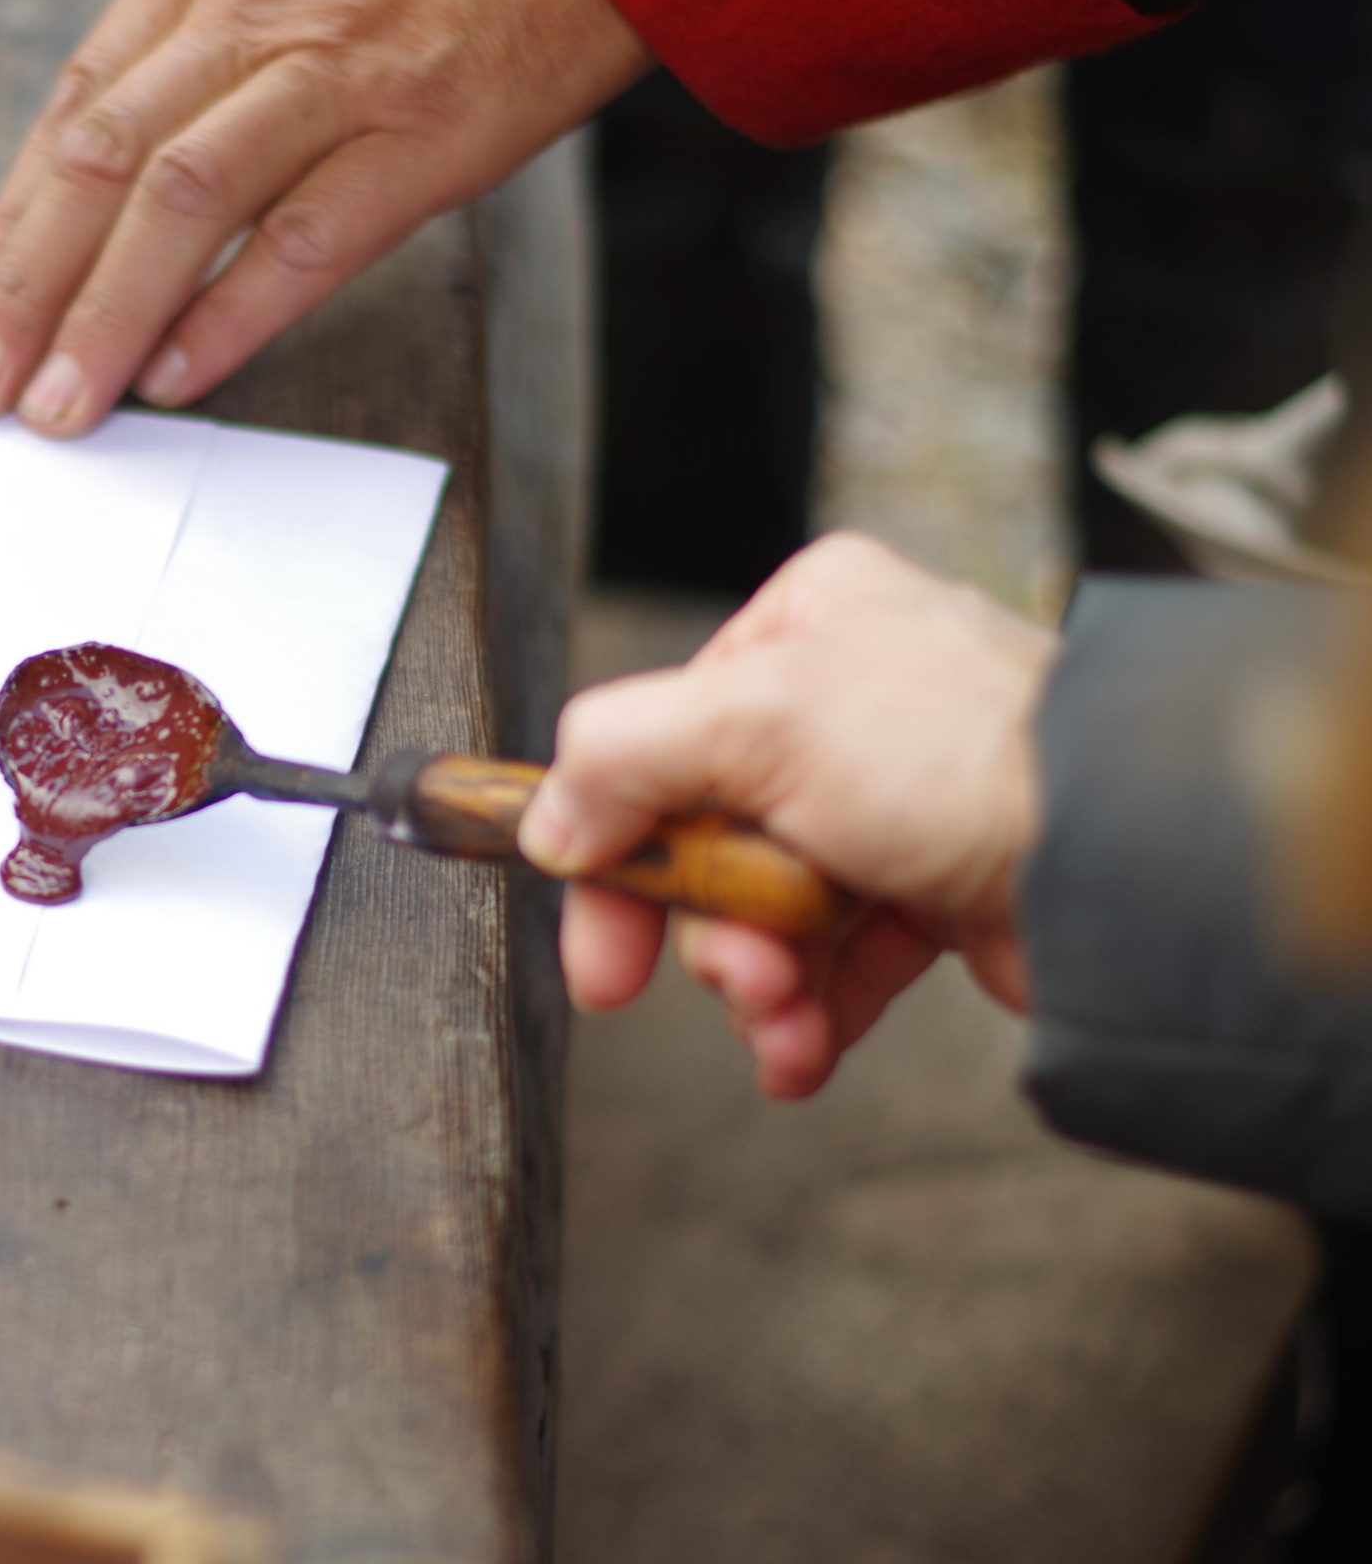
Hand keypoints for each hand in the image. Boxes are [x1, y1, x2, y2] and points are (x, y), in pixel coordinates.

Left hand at [0, 0, 646, 436]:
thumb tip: (116, 154)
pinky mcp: (423, 135)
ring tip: (57, 405)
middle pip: (102, 160)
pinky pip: (306, 237)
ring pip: (182, 204)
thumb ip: (202, 31)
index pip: (76, 104)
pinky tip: (178, 374)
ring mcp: (338, 73)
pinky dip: (232, 312)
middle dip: (25, 285)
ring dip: (105, 315)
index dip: (12, 219)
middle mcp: (254, 10)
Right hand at [518, 534, 1054, 1096]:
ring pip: (765, 910)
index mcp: (803, 625)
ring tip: (786, 1014)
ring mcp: (889, 802)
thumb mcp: (756, 720)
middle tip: (727, 975)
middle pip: (706, 837)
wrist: (1125, 864)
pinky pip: (835, 961)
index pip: (656, 740)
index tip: (594, 932)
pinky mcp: (932, 890)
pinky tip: (804, 1048)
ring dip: (760, 981)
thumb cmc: (972, 754)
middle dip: (710, 930)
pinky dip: (812, 1013)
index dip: (615, 847)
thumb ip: (622, 756)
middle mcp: (844, 706)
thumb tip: (548, 817)